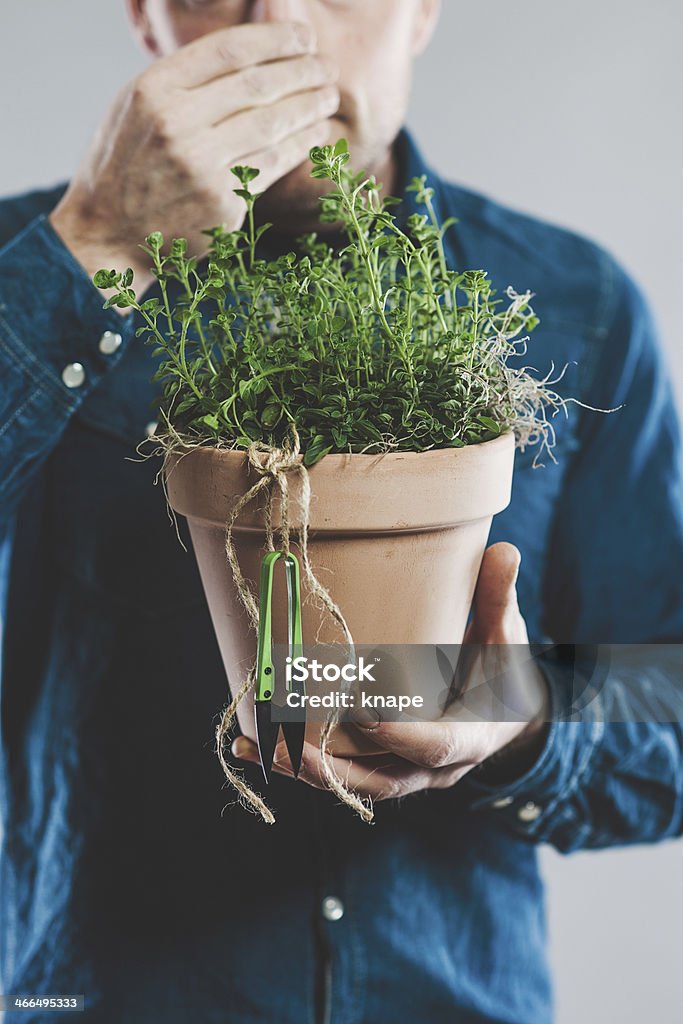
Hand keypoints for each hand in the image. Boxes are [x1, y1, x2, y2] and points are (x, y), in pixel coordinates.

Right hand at [49, 21, 338, 299]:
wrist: (109, 233)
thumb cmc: (126, 165)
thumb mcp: (137, 107)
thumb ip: (183, 79)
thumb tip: (249, 50)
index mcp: (154, 89)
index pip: (228, 51)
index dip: (275, 39)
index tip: (303, 37)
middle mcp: (176, 123)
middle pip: (257, 85)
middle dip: (301, 71)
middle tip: (327, 66)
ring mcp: (201, 166)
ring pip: (271, 125)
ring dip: (308, 107)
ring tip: (328, 97)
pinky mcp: (221, 202)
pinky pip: (271, 165)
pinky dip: (298, 146)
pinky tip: (314, 134)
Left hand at [233, 543, 549, 800]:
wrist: (503, 709)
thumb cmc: (501, 667)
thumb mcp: (506, 634)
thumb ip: (499, 597)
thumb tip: (504, 551)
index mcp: (471, 737)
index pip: (437, 745)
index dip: (403, 733)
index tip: (365, 712)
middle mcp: (434, 767)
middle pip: (381, 779)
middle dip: (332, 767)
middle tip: (289, 745)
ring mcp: (404, 771)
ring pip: (352, 782)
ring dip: (302, 768)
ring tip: (255, 744)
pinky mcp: (379, 764)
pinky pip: (336, 772)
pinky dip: (295, 763)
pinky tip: (248, 745)